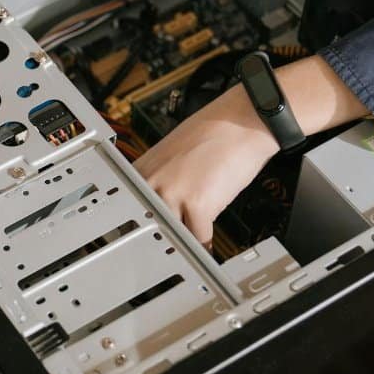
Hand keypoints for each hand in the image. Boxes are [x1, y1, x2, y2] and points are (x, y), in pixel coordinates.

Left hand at [135, 56, 367, 243]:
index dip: (144, 227)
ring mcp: (172, 194)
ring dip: (186, 242)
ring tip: (193, 247)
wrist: (242, 122)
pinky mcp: (197, 205)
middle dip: (165, 238)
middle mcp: (152, 182)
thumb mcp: (172, 155)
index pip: (132, 208)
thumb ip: (159, 180)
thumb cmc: (214, 134)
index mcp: (142, 169)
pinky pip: (199, 238)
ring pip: (174, 234)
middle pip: (151, 224)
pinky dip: (207, 246)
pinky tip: (209, 246)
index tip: (147, 240)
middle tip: (172, 251)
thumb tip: (157, 206)